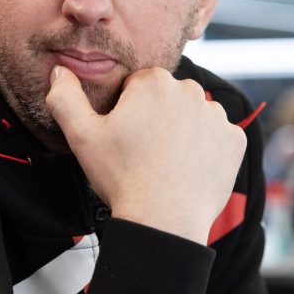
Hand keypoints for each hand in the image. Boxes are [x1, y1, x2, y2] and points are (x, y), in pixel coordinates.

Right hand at [45, 65, 245, 244]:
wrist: (163, 220)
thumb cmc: (122, 177)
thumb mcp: (81, 136)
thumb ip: (65, 98)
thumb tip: (59, 72)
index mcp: (153, 83)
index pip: (137, 85)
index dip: (126, 109)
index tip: (123, 135)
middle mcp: (191, 91)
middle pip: (167, 97)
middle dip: (156, 116)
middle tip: (142, 150)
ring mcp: (217, 116)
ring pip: (193, 116)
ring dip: (182, 131)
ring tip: (165, 162)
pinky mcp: (234, 140)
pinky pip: (217, 137)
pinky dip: (205, 149)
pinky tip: (187, 168)